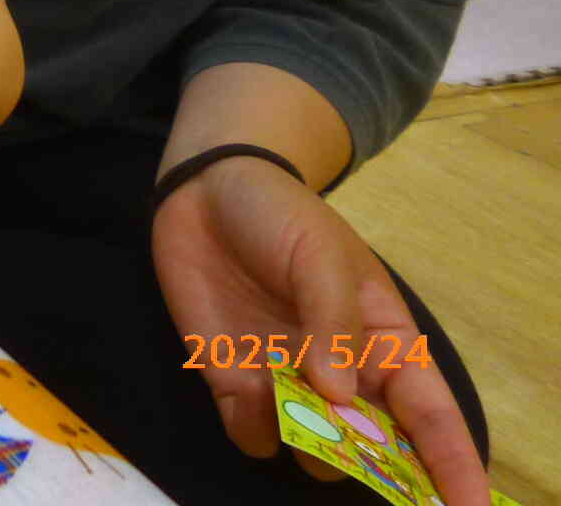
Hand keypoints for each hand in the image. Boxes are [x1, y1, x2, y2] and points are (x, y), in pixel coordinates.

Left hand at [152, 157, 489, 505]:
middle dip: (379, 467)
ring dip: (312, 444)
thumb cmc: (280, 217)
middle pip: (378, 448)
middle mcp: (343, 376)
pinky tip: (246, 389)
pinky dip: (254, 427)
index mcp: (385, 344)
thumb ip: (334, 323)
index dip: (454, 467)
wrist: (203, 191)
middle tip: (359, 451)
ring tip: (295, 399)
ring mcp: (288, 384)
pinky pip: (252, 434)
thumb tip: (340, 397)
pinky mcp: (233, 383)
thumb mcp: (321, 255)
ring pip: (316, 452)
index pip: (431, 416)